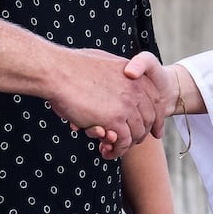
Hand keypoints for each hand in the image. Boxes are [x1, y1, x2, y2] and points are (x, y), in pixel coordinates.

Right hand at [48, 48, 164, 158]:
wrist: (57, 72)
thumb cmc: (71, 66)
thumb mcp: (103, 61)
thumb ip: (115, 73)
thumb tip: (115, 77)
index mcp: (135, 74)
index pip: (155, 101)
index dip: (154, 118)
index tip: (152, 131)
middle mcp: (135, 89)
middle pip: (148, 119)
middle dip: (140, 134)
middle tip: (126, 144)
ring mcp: (127, 105)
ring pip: (136, 133)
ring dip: (125, 145)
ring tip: (111, 149)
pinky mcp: (115, 120)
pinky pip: (123, 142)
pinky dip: (116, 150)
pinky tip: (105, 152)